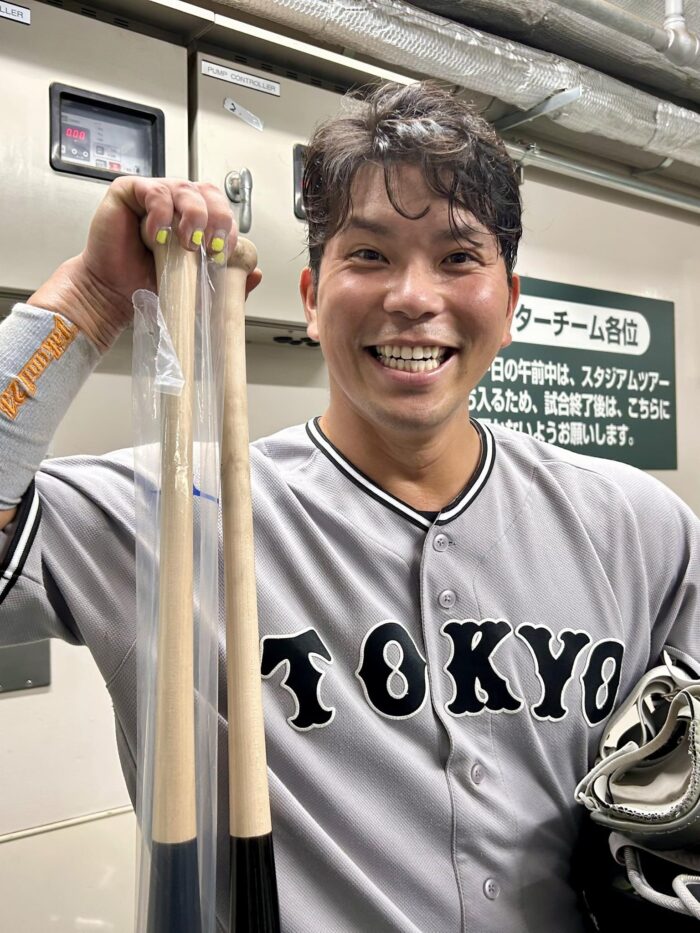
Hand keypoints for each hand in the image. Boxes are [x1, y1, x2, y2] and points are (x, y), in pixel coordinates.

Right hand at [28, 177, 261, 350]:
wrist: (114, 293)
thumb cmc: (150, 284)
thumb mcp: (197, 286)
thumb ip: (227, 280)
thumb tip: (256, 273)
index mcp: (196, 218)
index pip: (223, 209)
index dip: (229, 227)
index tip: (224, 252)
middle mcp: (177, 202)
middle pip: (209, 193)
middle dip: (217, 218)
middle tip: (210, 246)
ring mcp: (154, 194)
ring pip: (186, 189)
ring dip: (192, 216)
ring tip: (184, 244)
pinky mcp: (130, 191)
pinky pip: (155, 191)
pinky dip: (161, 213)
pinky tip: (157, 235)